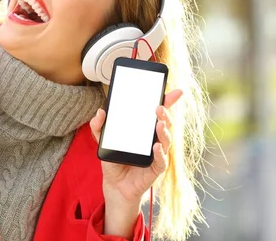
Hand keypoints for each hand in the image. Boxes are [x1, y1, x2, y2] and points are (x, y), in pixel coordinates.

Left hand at [89, 89, 182, 236]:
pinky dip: (160, 153)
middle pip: (165, 123)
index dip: (168, 101)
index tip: (176, 91)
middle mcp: (154, 139)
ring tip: (159, 123)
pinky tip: (157, 146)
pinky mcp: (155, 168)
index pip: (159, 113)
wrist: (115, 184)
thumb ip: (99, 126)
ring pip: (166, 140)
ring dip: (164, 131)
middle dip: (165, 113)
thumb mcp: (104, 141)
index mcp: (145, 129)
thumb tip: (100, 112)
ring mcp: (157, 153)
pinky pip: (161, 160)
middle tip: (159, 107)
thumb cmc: (114, 159)